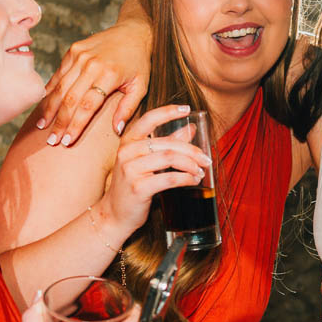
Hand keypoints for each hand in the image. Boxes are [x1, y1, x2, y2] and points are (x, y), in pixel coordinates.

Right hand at [36, 14, 152, 145]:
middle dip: (59, 122)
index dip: (75, 125)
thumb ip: (128, 108)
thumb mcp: (141, 86)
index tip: (67, 141)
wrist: (132, 32)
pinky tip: (44, 105)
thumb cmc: (138, 63)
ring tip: (42, 126)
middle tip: (52, 140)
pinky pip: (59, 74)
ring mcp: (79, 56)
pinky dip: (50, 91)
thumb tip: (116, 131)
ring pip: (60, 87)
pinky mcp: (73, 51)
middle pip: (70, 98)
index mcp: (109, 75)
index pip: (88, 105)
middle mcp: (91, 64)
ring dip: (50, 108)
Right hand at [95, 104, 212, 235]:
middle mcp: (127, 152)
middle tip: (206, 159)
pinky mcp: (138, 188)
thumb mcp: (147, 161)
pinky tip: (193, 180)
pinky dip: (186, 178)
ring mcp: (131, 170)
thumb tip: (190, 127)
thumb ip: (167, 143)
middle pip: (167, 144)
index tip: (187, 109)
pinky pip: (169, 178)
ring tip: (200, 171)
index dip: (169, 112)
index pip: (149, 119)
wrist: (115, 213)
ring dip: (191, 165)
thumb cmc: (133, 185)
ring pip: (170, 159)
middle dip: (192, 151)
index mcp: (129, 141)